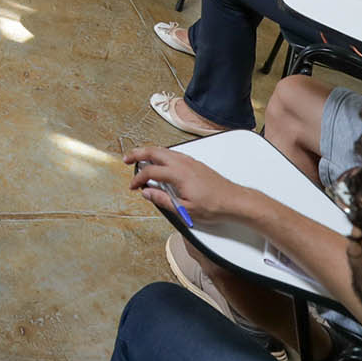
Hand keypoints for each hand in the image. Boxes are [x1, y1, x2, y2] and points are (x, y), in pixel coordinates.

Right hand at [124, 145, 257, 224]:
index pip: (151, 172)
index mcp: (178, 174)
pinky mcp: (194, 163)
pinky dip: (161, 154)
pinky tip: (160, 161)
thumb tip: (147, 193)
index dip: (138, 179)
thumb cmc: (213, 206)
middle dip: (138, 153)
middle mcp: (183, 163)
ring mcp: (189, 161)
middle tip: (127, 159)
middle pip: (155, 152)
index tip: (133, 187)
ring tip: (140, 158)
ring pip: (164, 150)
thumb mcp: (185, 209)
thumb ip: (163, 200)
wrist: (234, 201)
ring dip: (149, 152)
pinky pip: (173, 153)